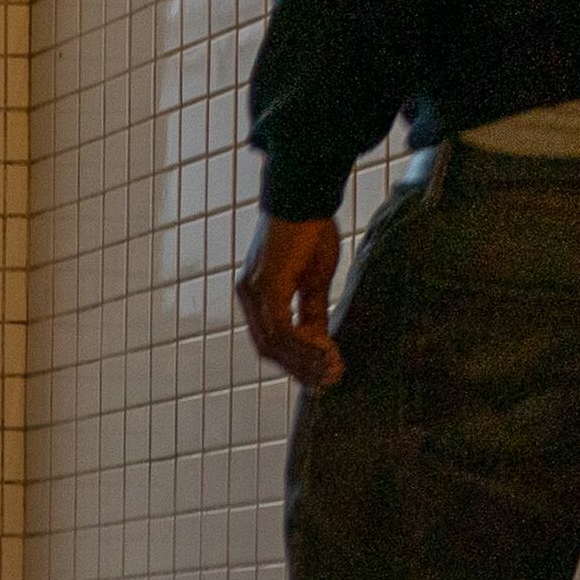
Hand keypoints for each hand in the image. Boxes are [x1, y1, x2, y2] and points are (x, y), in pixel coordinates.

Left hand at [237, 216, 345, 387]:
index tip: (323, 374)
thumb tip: (319, 338)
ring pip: (274, 344)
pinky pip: (281, 329)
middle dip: (300, 368)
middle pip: (269, 349)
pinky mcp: (265, 288)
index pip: (272, 339)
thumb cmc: (310, 232)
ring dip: (304, 362)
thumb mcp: (314, 278)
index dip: (296, 360)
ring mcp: (253, 294)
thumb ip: (311, 309)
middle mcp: (248, 297)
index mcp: (257, 295)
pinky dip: (303, 346)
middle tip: (328, 381)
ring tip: (331, 371)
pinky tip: (325, 353)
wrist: (306, 198)